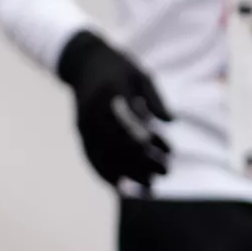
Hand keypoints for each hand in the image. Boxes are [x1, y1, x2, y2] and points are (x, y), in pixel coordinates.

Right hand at [59, 29, 171, 190]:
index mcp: (109, 93)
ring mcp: (83, 124)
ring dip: (127, 174)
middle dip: (141, 163)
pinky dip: (106, 174)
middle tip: (166, 172)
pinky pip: (91, 157)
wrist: (83, 63)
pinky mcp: (81, 133)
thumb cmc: (119, 68)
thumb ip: (154, 98)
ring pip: (103, 155)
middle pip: (116, 145)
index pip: (128, 123)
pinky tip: (123, 187)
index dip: (146, 142)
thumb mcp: (140, 75)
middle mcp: (92, 112)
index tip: (168, 154)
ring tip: (150, 187)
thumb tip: (171, 121)